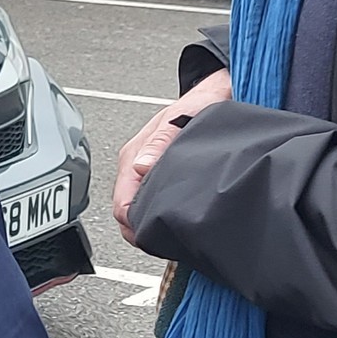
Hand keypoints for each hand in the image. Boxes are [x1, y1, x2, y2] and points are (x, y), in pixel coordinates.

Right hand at [114, 68, 231, 243]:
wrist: (215, 94)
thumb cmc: (200, 105)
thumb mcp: (181, 120)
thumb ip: (160, 143)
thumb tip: (141, 168)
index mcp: (133, 155)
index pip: (121, 203)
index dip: (134, 225)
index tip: (154, 239)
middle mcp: (135, 165)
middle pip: (126, 211)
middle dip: (141, 229)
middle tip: (167, 243)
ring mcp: (144, 170)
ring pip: (136, 208)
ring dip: (149, 221)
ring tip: (172, 234)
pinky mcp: (155, 172)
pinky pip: (148, 200)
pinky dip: (157, 213)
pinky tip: (174, 218)